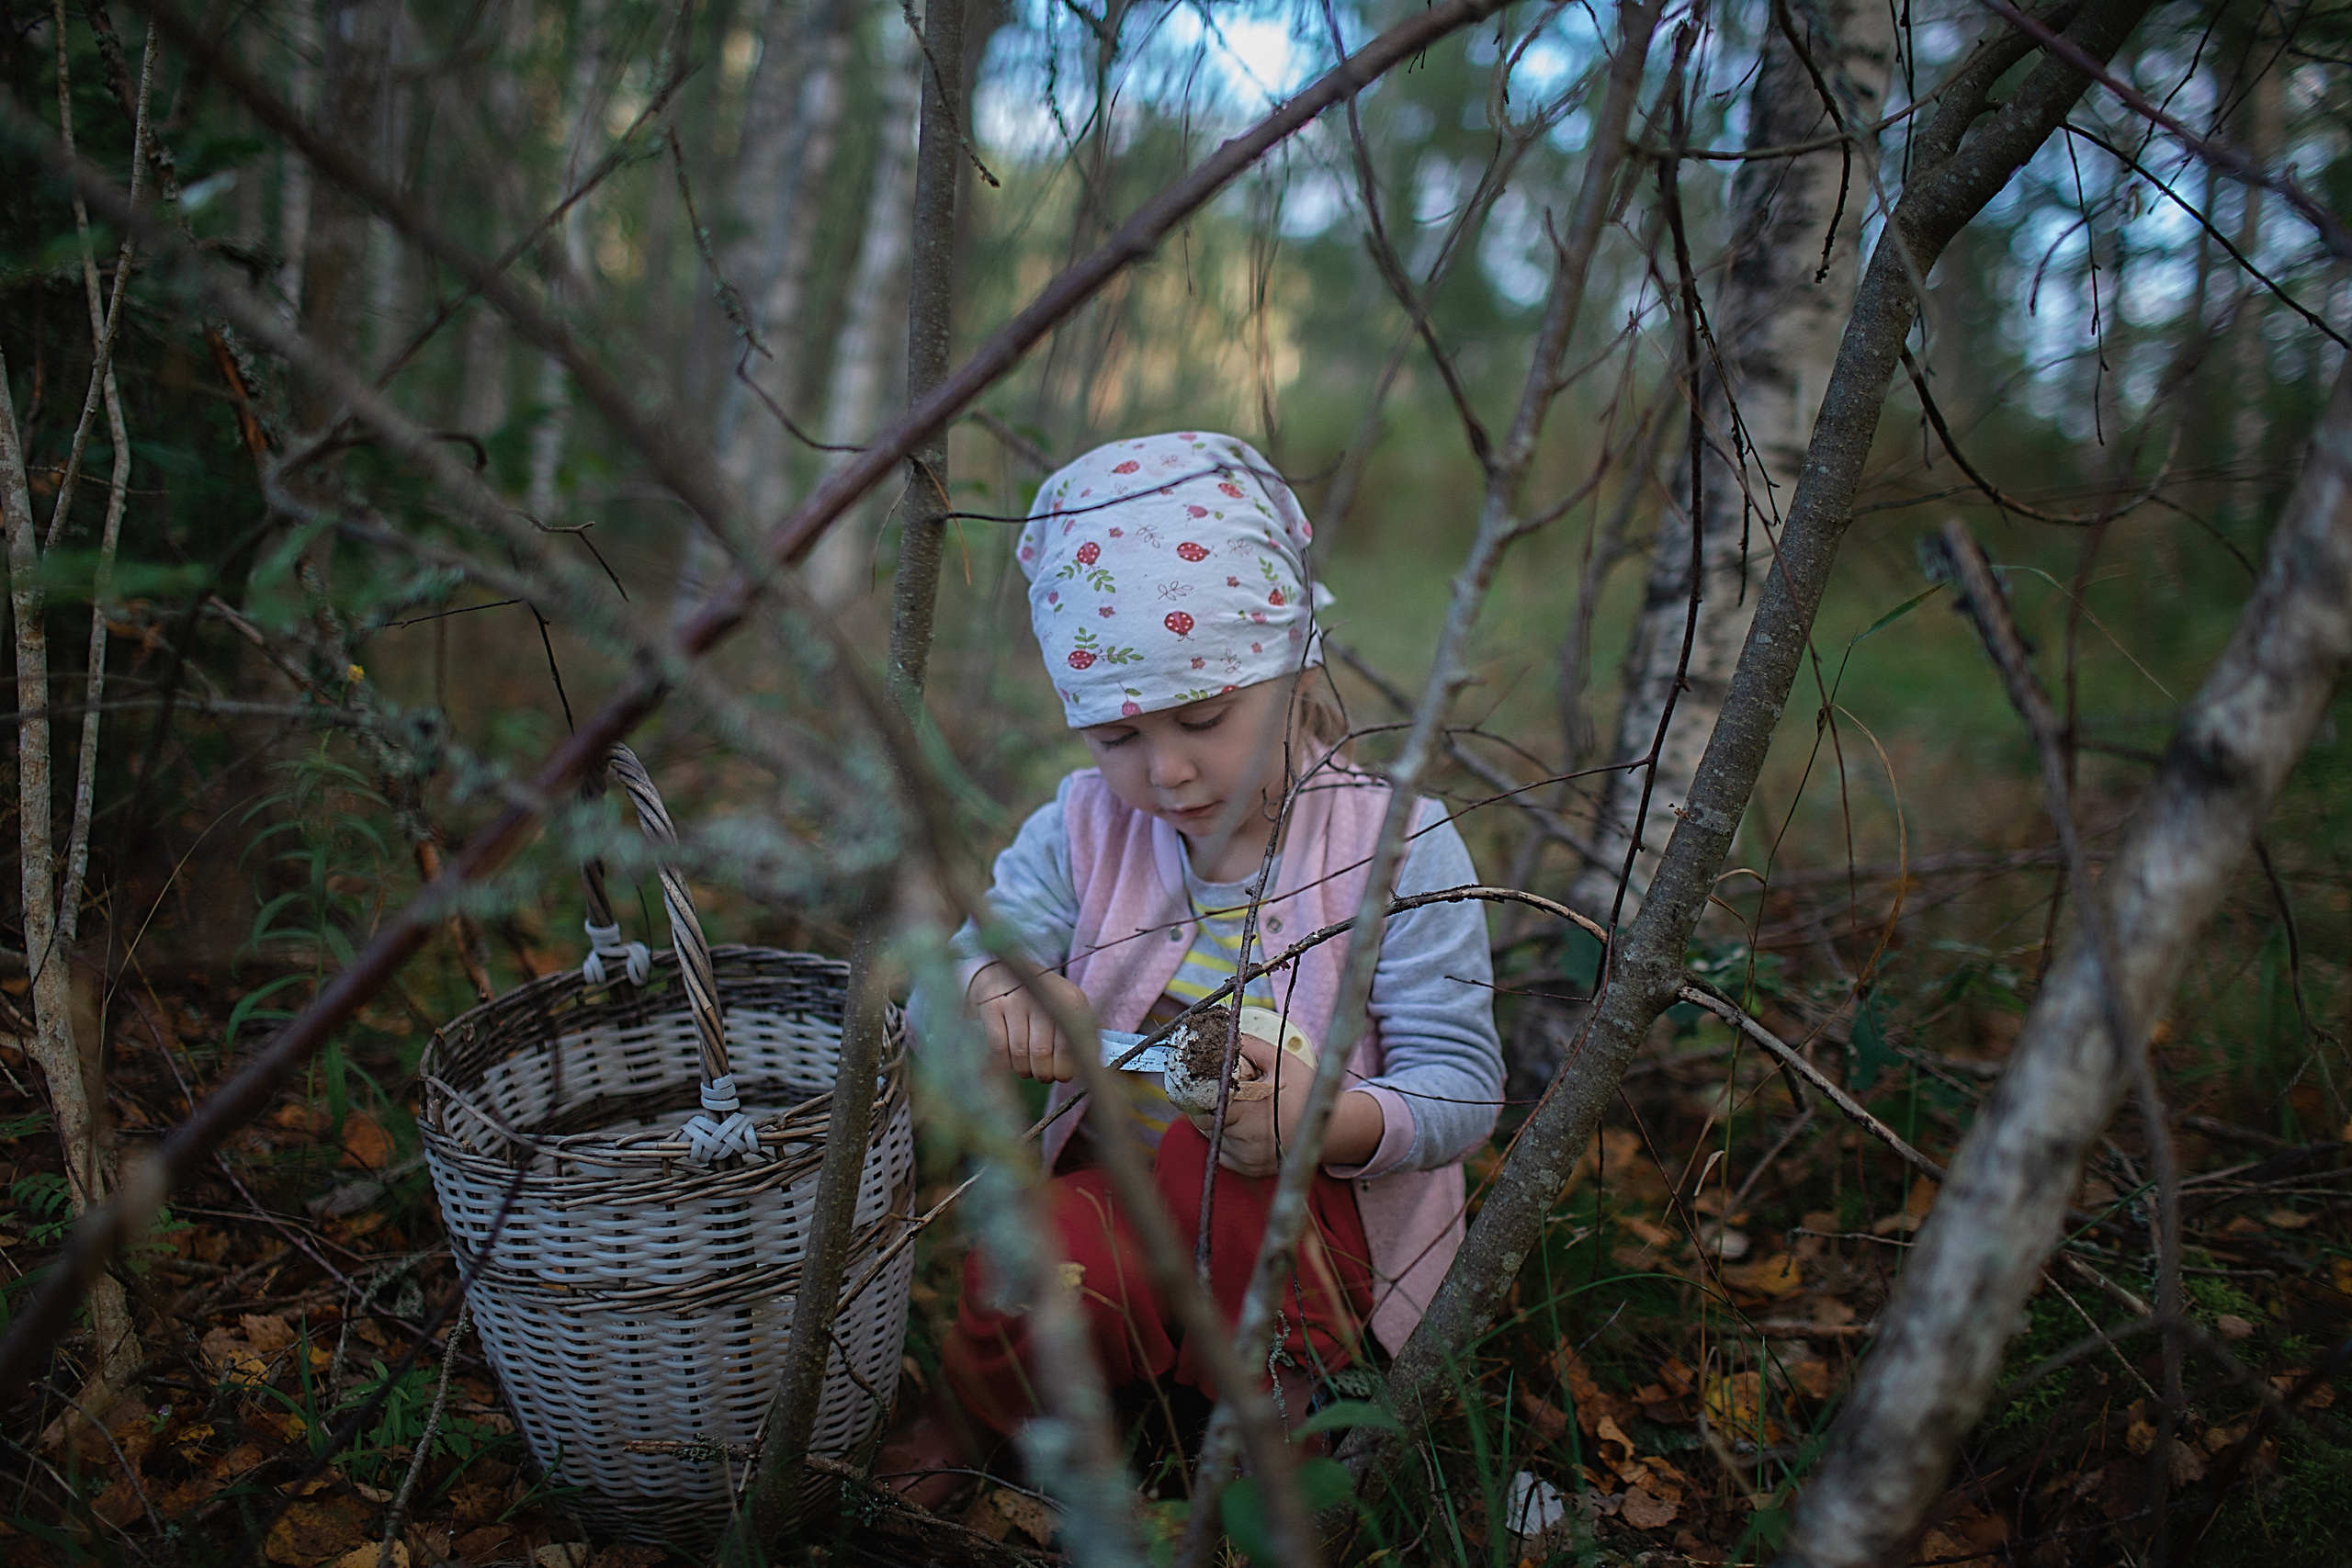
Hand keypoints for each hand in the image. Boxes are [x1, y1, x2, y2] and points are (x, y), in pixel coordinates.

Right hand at [967, 962, 1091, 1082]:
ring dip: (1023, 1069)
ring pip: (1019, 1054)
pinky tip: (1008, 1060)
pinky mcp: (991, 1006)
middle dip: (1043, 1073)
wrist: (1003, 973)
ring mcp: (1015, 1000)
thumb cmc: (1042, 1001)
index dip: (1064, 1070)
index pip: (1070, 1047)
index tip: (1061, 1075)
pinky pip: (998, 1049)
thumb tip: (1102, 1062)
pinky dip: (1003, 1063)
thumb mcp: (1068, 1008)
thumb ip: (1086, 1031)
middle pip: (1042, 1053)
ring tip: (1026, 1068)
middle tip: (1042, 1075)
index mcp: (1070, 999)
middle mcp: (1043, 996)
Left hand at [1187, 1033, 1307, 1176]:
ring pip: (1212, 1136)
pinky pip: (1222, 1150)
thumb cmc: (1305, 1091)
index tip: (1202, 1081)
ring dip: (1217, 1120)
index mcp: (1250, 1114)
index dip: (1199, 1093)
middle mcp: (1246, 1142)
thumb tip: (1222, 1032)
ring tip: (1241, 1106)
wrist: (1329, 1127)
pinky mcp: (1248, 1170)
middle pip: (1205, 1121)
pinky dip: (1226, 1136)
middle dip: (1209, 1104)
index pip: (1204, 1106)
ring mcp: (1247, 1160)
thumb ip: (1249, 1046)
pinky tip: (1245, 1124)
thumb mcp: (1280, 1061)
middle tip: (1223, 1091)